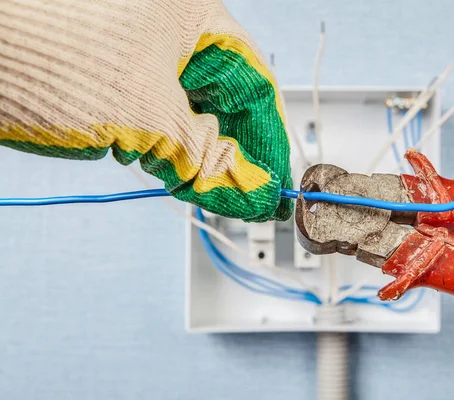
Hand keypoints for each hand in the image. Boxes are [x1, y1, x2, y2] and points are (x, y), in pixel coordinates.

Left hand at [0, 0, 292, 221]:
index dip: (269, 140)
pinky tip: (170, 172)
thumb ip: (206, 157)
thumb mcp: (147, 113)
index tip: (275, 183)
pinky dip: (168, 152)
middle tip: (245, 194)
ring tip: (206, 188)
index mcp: (193, 15)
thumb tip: (250, 191)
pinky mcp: (115, 81)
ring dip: (200, 156)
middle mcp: (171, 31)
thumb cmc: (44, 51)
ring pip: (192, 113)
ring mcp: (141, 56)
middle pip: (226, 99)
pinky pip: (159, 119)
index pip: (255, 83)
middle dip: (236, 151)